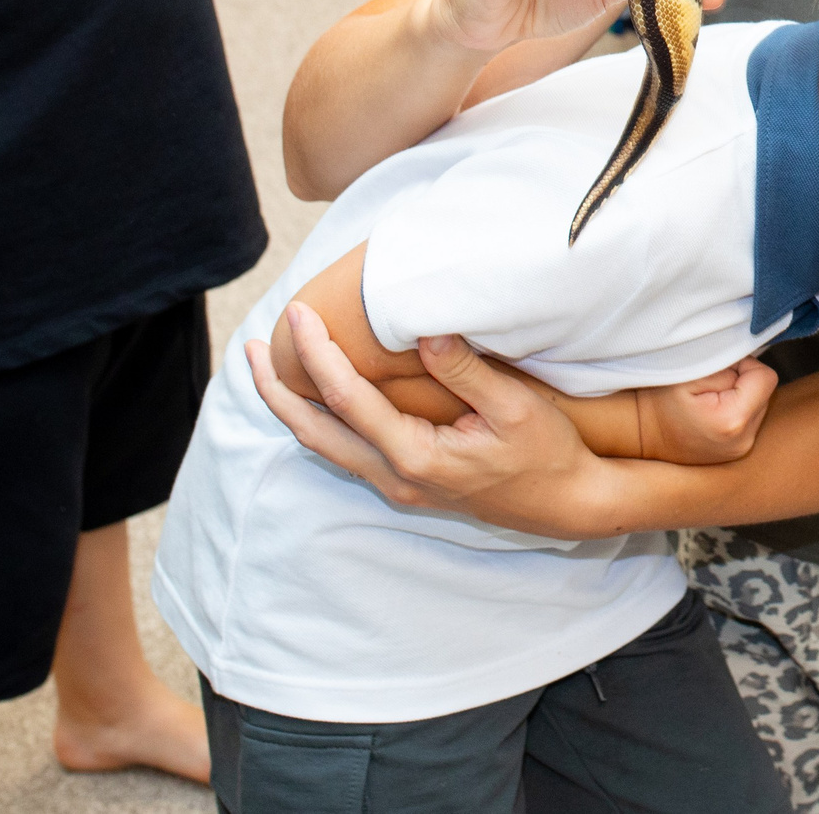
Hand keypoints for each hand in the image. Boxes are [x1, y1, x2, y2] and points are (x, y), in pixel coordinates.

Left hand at [249, 304, 611, 539]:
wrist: (565, 502)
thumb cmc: (546, 453)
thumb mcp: (515, 406)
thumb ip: (466, 370)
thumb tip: (423, 332)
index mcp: (416, 455)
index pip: (347, 399)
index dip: (317, 354)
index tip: (298, 315)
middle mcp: (395, 477)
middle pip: (313, 432)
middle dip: (276, 390)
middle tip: (252, 348)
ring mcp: (398, 485)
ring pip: (324, 447)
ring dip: (293, 409)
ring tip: (271, 372)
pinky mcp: (407, 484)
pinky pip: (346, 452)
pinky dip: (321, 422)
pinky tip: (322, 400)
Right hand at [641, 358, 777, 463]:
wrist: (640, 433)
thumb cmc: (660, 400)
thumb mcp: (690, 372)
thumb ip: (727, 363)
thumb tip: (748, 362)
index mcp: (733, 421)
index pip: (766, 377)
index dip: (744, 366)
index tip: (718, 371)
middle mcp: (743, 441)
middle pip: (764, 392)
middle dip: (742, 382)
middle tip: (710, 387)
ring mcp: (741, 450)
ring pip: (759, 404)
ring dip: (740, 396)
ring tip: (709, 401)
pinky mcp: (738, 452)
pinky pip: (751, 419)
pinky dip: (737, 410)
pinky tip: (713, 413)